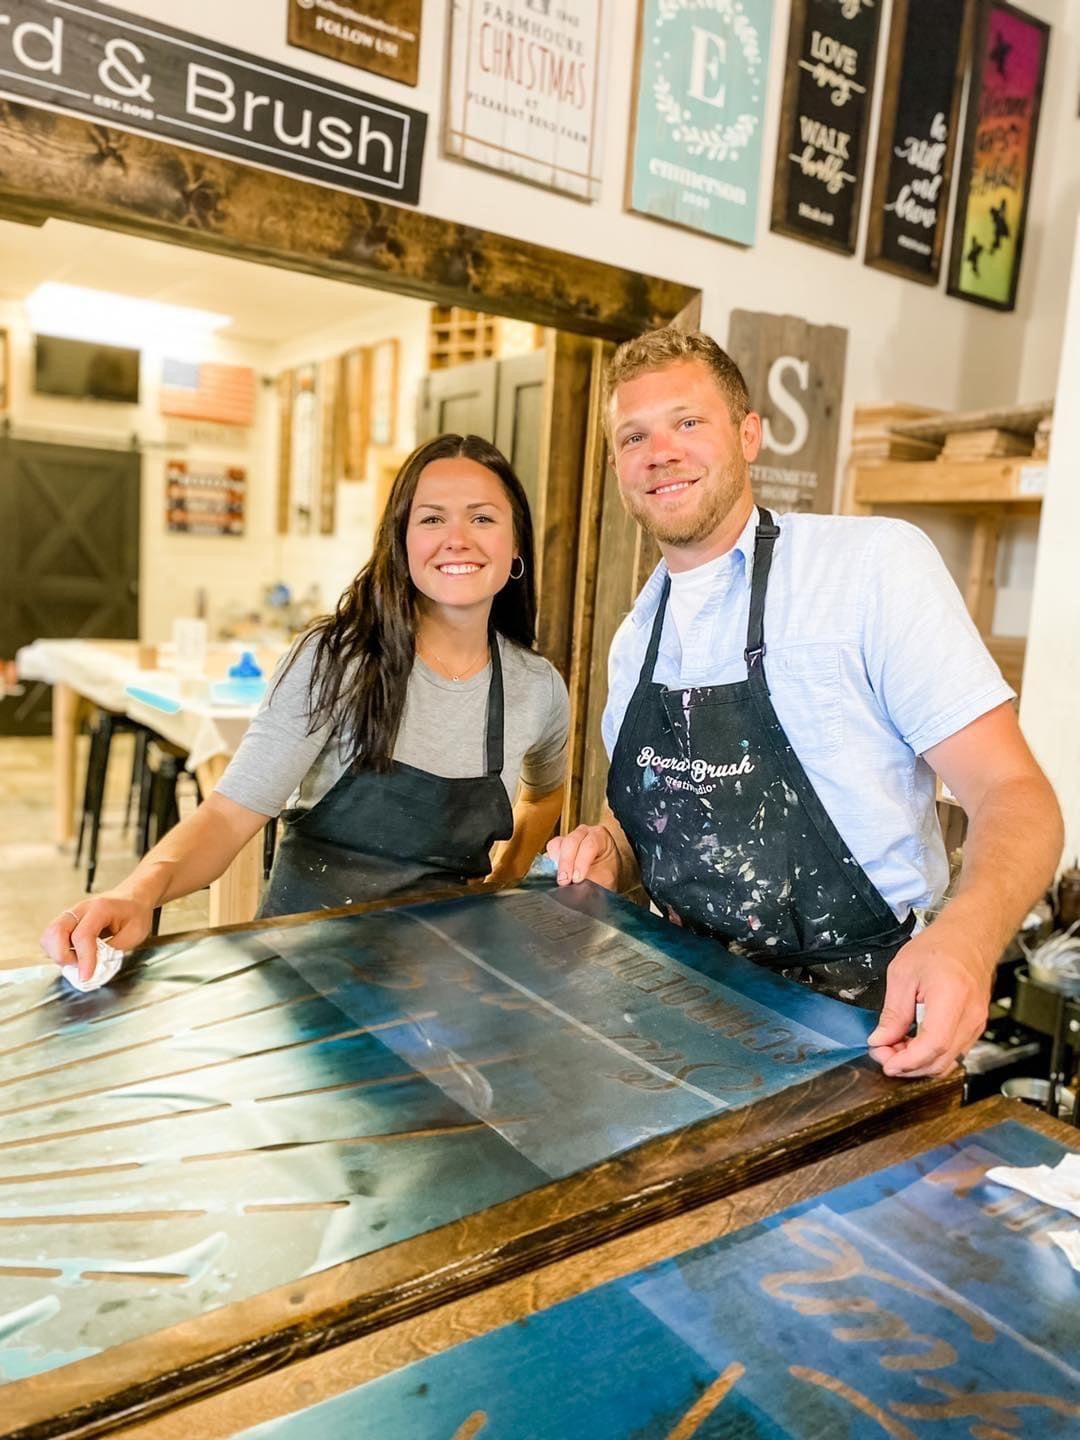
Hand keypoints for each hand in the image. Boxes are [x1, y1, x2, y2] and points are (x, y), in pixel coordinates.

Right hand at [40, 896, 153, 982]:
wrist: (133, 898)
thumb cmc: (135, 914)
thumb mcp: (134, 934)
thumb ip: (112, 951)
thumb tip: (92, 967)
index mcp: (101, 908)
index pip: (83, 936)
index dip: (83, 959)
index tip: (86, 976)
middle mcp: (81, 909)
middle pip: (55, 931)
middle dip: (62, 956)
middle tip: (80, 966)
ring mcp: (71, 914)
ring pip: (49, 935)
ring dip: (57, 954)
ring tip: (77, 961)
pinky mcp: (67, 921)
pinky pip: (52, 937)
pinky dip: (57, 950)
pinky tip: (74, 955)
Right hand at [546, 825, 621, 890]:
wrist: (601, 873)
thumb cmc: (605, 872)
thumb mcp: (603, 878)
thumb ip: (592, 880)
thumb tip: (579, 888)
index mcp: (600, 836)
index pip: (589, 845)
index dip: (581, 863)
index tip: (577, 879)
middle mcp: (583, 833)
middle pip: (570, 842)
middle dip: (566, 863)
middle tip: (564, 881)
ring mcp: (568, 837)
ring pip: (557, 844)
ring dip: (557, 863)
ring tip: (561, 878)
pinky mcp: (557, 846)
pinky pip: (550, 850)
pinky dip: (551, 862)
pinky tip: (556, 873)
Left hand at [867, 920, 992, 1077]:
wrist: (969, 936)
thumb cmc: (939, 946)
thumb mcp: (902, 973)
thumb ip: (893, 1012)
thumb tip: (880, 1040)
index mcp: (951, 997)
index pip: (933, 1044)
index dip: (908, 1060)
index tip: (886, 1061)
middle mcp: (970, 1015)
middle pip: (940, 1059)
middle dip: (908, 1065)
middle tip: (882, 1054)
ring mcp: (977, 1023)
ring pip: (948, 1060)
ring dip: (919, 1063)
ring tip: (894, 1048)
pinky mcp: (976, 1026)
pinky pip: (954, 1051)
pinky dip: (931, 1055)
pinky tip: (912, 1043)